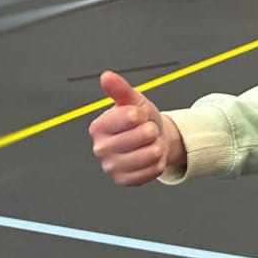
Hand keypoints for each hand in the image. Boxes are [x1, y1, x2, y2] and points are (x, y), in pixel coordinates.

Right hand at [88, 70, 183, 185]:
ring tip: (150, 143)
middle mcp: (101, 149)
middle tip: (146, 130)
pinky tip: (150, 157)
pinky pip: (152, 170)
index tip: (139, 115)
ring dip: (157, 147)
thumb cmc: (140, 120)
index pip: (131, 117)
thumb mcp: (132, 100)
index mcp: (98, 127)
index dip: (142, 114)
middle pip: (143, 135)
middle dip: (152, 130)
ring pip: (150, 155)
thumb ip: (120, 89)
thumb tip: (107, 76)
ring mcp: (111, 167)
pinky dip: (158, 163)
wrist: (151, 140)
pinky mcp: (124, 181)